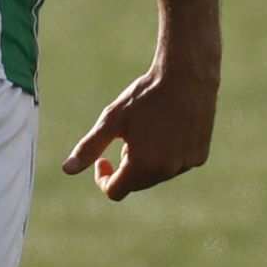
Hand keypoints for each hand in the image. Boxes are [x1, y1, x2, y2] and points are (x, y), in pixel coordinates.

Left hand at [62, 51, 218, 200]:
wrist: (187, 76)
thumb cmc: (145, 96)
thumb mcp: (112, 120)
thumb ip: (89, 147)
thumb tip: (66, 170)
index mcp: (143, 164)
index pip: (115, 191)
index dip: (103, 178)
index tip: (102, 158)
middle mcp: (167, 171)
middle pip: (136, 183)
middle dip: (126, 165)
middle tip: (128, 135)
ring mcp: (186, 165)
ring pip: (157, 174)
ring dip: (147, 160)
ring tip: (149, 128)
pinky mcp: (200, 156)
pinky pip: (176, 164)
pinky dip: (167, 155)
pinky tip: (168, 128)